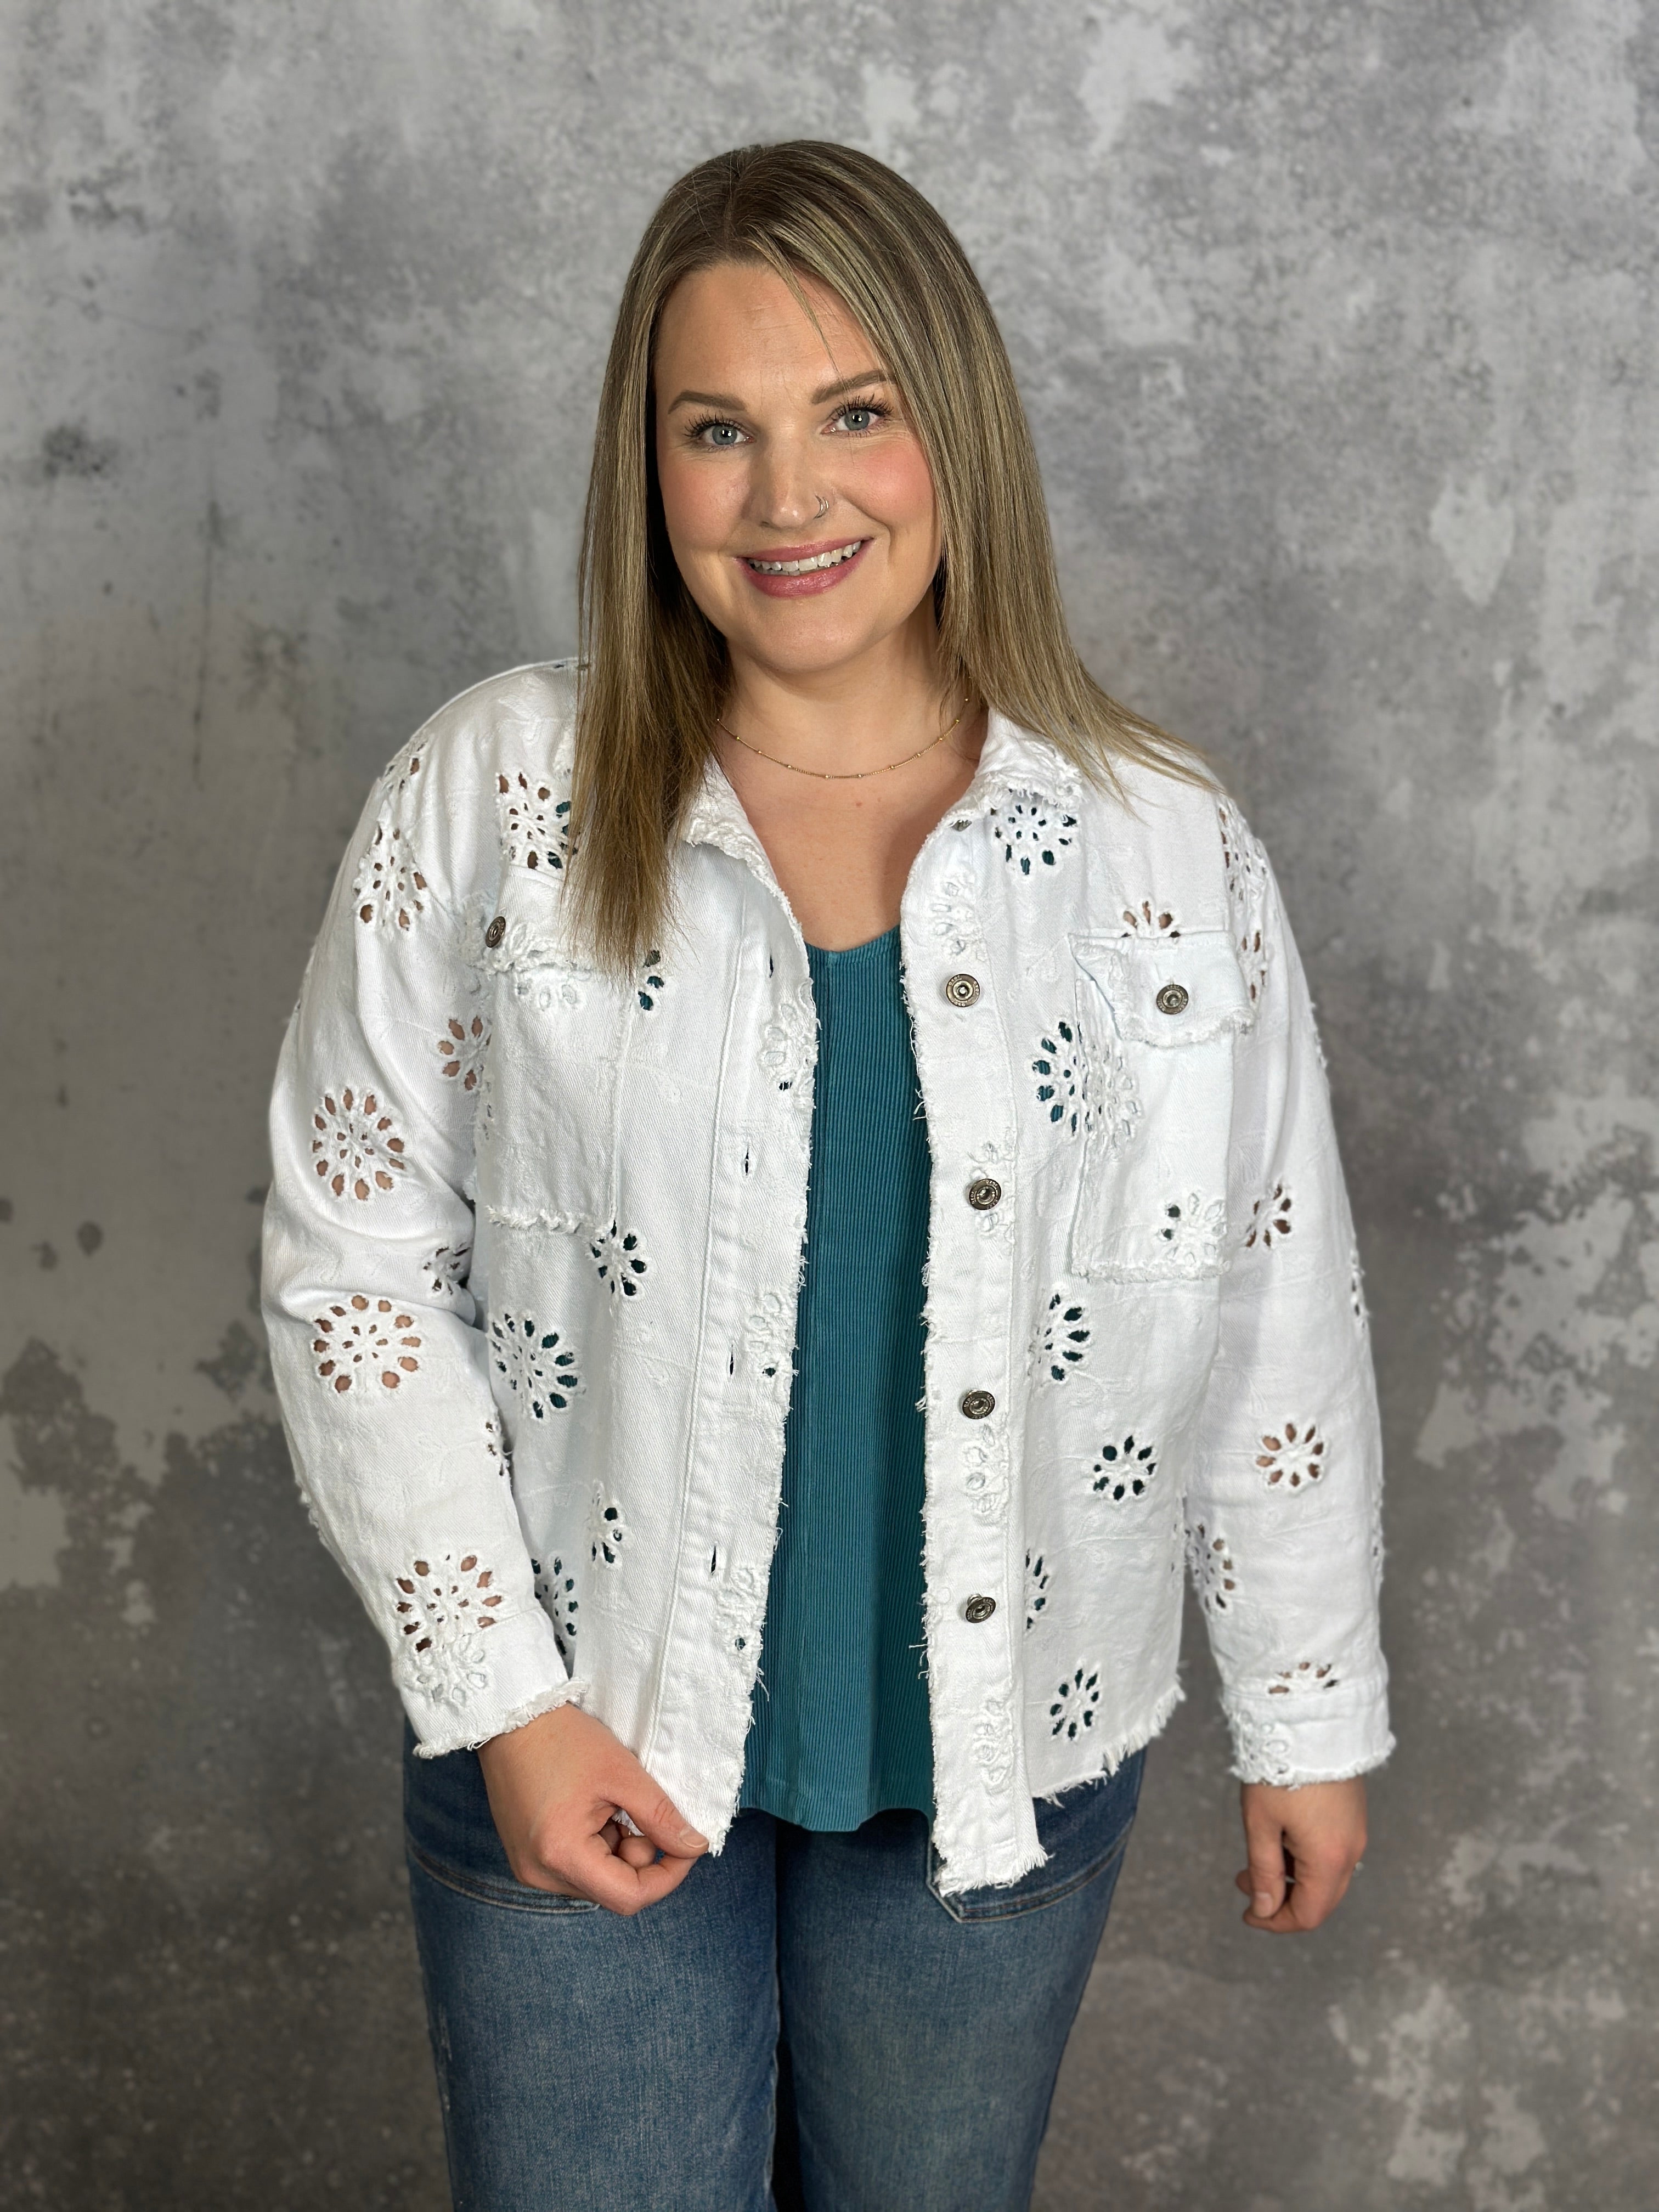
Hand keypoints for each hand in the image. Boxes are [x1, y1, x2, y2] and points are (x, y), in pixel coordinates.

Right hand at [477, 1703, 708, 1915]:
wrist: (511, 1719)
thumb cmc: (563, 1740)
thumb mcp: (622, 1773)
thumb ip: (661, 1816)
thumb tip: (694, 1847)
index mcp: (561, 1855)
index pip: (628, 1897)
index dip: (667, 1876)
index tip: (686, 1845)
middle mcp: (540, 1874)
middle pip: (613, 1889)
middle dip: (639, 1853)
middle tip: (637, 1808)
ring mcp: (530, 1869)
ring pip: (598, 1879)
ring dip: (618, 1847)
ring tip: (608, 1802)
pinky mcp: (528, 1858)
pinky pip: (577, 1866)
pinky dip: (596, 1844)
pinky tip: (590, 1807)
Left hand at [1235, 1777, 1366, 1932]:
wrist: (1311, 1718)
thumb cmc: (1280, 1767)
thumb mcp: (1261, 1823)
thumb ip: (1264, 1871)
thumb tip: (1265, 1911)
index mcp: (1330, 1859)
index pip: (1308, 1914)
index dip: (1275, 1922)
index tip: (1247, 1913)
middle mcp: (1351, 1850)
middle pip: (1320, 1898)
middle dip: (1281, 1898)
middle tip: (1243, 1879)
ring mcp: (1355, 1832)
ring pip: (1325, 1875)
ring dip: (1290, 1876)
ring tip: (1254, 1856)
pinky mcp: (1352, 1815)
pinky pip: (1331, 1852)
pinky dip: (1304, 1857)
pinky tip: (1278, 1837)